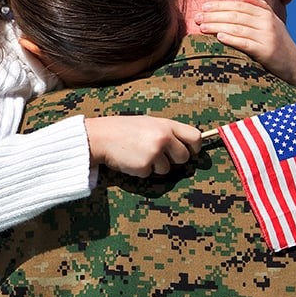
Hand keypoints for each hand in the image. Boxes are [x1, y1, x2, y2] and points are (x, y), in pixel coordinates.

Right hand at [84, 116, 201, 177]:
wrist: (100, 136)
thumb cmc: (124, 129)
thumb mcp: (148, 123)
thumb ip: (167, 131)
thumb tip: (187, 145)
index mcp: (166, 125)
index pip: (195, 137)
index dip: (195, 147)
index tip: (190, 151)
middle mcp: (163, 138)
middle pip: (184, 157)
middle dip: (174, 160)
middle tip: (159, 155)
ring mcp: (154, 152)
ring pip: (167, 169)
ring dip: (156, 166)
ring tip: (140, 154)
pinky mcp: (145, 166)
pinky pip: (151, 174)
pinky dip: (142, 170)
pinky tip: (131, 160)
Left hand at [194, 0, 295, 91]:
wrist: (293, 64)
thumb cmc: (277, 42)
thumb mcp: (273, 22)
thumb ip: (260, 7)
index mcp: (266, 14)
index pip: (239, 6)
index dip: (221, 5)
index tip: (204, 6)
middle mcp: (267, 23)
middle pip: (236, 16)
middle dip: (214, 15)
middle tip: (197, 17)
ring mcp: (267, 37)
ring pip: (238, 28)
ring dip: (218, 26)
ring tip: (202, 27)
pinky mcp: (266, 52)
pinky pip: (246, 44)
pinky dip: (232, 39)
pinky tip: (219, 37)